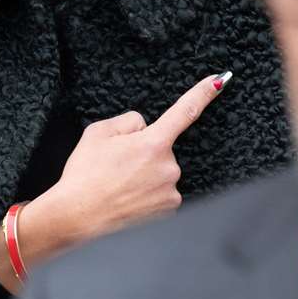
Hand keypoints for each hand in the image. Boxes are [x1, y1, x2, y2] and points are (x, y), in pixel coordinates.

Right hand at [5, 71, 232, 280]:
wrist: (76, 218)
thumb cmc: (84, 177)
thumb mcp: (98, 133)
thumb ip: (129, 122)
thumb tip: (144, 127)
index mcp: (153, 143)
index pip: (185, 111)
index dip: (204, 93)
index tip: (220, 80)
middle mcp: (168, 167)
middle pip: (161, 150)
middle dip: (144, 154)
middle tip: (117, 169)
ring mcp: (171, 191)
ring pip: (161, 174)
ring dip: (145, 177)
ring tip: (118, 187)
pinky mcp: (169, 211)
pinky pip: (161, 194)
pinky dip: (147, 195)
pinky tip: (127, 200)